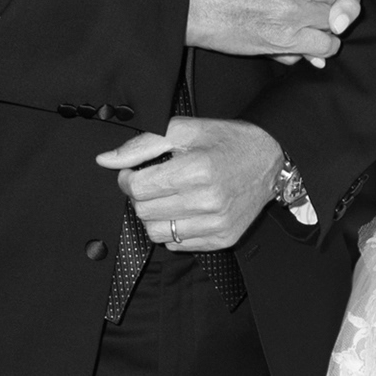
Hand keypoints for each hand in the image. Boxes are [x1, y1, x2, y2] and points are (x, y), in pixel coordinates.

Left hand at [95, 118, 285, 250]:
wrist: (270, 159)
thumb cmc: (226, 141)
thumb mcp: (184, 130)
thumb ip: (142, 144)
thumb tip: (106, 160)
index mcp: (196, 170)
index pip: (137, 187)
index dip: (128, 177)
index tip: (135, 171)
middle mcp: (208, 201)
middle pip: (143, 211)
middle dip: (140, 196)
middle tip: (153, 182)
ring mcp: (216, 224)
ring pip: (156, 233)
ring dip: (154, 215)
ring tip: (167, 198)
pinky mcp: (223, 239)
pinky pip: (178, 244)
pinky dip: (173, 229)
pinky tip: (184, 211)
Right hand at [187, 0, 362, 63]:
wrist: (191, 0)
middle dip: (338, 6)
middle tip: (330, 14)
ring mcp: (293, 9)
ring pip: (335, 21)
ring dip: (329, 28)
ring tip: (318, 31)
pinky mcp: (286, 38)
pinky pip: (325, 46)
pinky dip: (324, 49)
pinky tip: (314, 49)